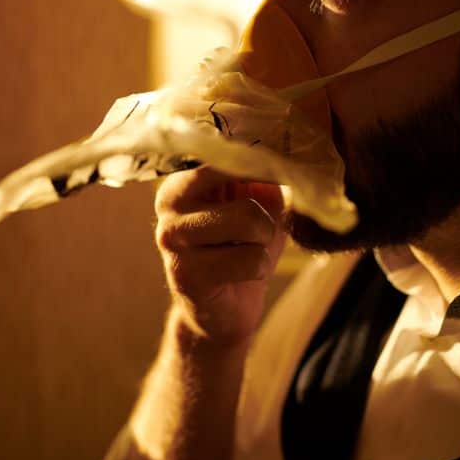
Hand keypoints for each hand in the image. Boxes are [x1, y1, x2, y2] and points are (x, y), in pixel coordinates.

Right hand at [154, 168, 286, 346]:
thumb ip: (267, 176)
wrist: (224, 310)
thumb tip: (289, 156)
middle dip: (264, 201)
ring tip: (248, 252)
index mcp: (185, 176)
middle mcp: (170, 200)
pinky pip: (251, 259)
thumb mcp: (260, 203)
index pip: (225, 148)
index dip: (260, 157)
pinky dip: (261, 268)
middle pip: (239, 178)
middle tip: (260, 228)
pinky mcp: (186, 273)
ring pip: (250, 220)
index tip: (279, 171)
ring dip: (264, 241)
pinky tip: (241, 275)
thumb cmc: (243, 247)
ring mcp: (172, 236)